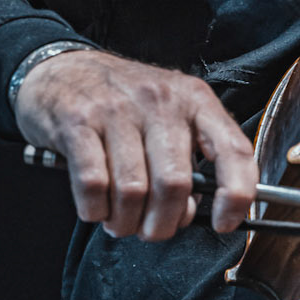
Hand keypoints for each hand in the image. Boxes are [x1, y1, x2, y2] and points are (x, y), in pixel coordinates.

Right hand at [14, 48, 256, 239]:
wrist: (62, 69)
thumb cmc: (124, 103)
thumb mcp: (170, 115)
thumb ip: (189, 157)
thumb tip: (192, 213)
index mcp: (195, 100)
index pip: (234, 151)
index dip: (236, 196)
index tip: (223, 223)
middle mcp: (160, 101)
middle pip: (175, 184)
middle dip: (162, 224)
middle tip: (150, 230)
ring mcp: (117, 109)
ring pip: (133, 191)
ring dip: (126, 222)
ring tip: (120, 221)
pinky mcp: (78, 121)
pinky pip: (93, 184)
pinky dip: (95, 210)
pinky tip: (96, 207)